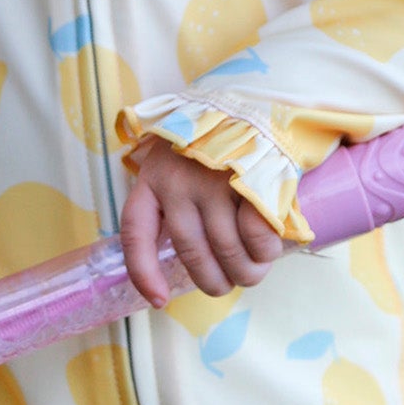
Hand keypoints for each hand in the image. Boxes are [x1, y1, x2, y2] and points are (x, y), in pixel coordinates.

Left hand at [121, 141, 283, 308]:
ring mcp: (214, 181)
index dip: (144, 273)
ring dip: (245, 272)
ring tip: (254, 272)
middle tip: (228, 284)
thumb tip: (192, 259)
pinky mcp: (251, 179)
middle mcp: (177, 181)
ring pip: (226, 249)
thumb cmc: (220, 144)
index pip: (135, 233)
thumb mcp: (181, 164)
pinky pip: (255, 234)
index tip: (159, 300)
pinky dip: (264, 251)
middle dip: (212, 281)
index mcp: (153, 178)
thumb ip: (176, 202)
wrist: (258, 104)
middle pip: (190, 252)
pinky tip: (268, 251)